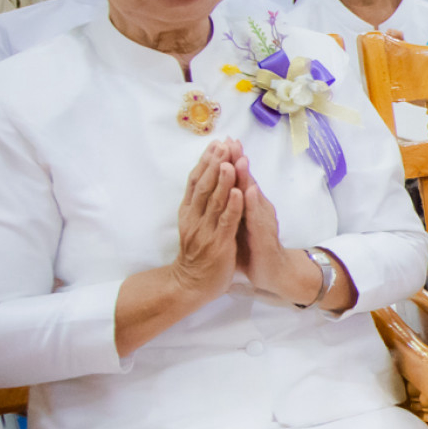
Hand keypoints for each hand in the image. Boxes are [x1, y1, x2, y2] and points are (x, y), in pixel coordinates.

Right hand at [171, 140, 244, 305]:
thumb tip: (205, 182)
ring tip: (230, 160)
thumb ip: (199, 205)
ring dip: (223, 179)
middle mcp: (194, 218)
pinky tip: (238, 191)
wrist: (191, 284)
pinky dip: (232, 205)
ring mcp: (206, 230)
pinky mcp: (219, 243)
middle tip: (223, 144)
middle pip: (203, 186)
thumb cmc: (197, 254)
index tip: (214, 144)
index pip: (195, 181)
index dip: (205, 162)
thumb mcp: (194, 225)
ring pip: (215, 200)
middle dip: (214, 164)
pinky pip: (226, 221)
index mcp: (189, 212)